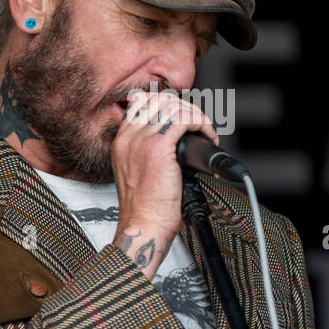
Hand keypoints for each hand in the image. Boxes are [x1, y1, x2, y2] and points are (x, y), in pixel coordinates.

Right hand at [111, 88, 217, 280]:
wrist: (143, 228)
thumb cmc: (146, 209)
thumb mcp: (140, 173)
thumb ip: (149, 153)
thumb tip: (177, 140)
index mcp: (121, 142)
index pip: (143, 104)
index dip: (169, 106)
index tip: (185, 119)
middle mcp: (128, 138)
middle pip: (159, 101)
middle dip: (185, 108)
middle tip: (199, 126)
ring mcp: (141, 141)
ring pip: (174, 108)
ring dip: (196, 116)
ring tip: (206, 133)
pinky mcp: (158, 149)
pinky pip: (184, 120)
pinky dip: (201, 123)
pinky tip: (207, 136)